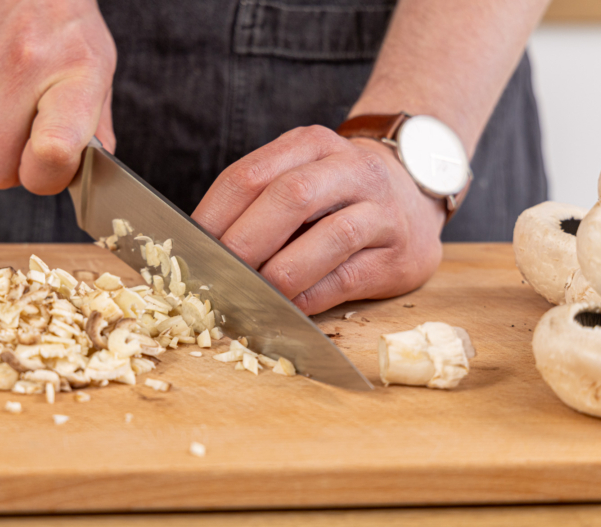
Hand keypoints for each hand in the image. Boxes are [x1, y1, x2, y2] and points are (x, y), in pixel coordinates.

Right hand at [0, 0, 115, 193]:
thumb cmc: (62, 21)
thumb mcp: (97, 65)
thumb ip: (94, 124)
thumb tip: (90, 174)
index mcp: (74, 76)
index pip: (52, 152)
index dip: (47, 176)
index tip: (49, 164)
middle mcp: (22, 69)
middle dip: (10, 168)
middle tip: (23, 143)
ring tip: (4, 102)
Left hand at [192, 126, 445, 314]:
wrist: (413, 190)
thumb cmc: (336, 192)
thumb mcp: (299, 175)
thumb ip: (257, 202)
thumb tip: (202, 250)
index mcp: (311, 145)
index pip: (251, 175)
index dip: (214, 215)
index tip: (187, 250)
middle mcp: (351, 170)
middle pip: (291, 197)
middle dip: (246, 242)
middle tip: (215, 277)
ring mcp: (381, 211)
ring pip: (330, 237)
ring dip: (281, 273)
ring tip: (249, 295)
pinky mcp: (399, 255)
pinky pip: (348, 277)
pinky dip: (310, 296)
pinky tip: (285, 308)